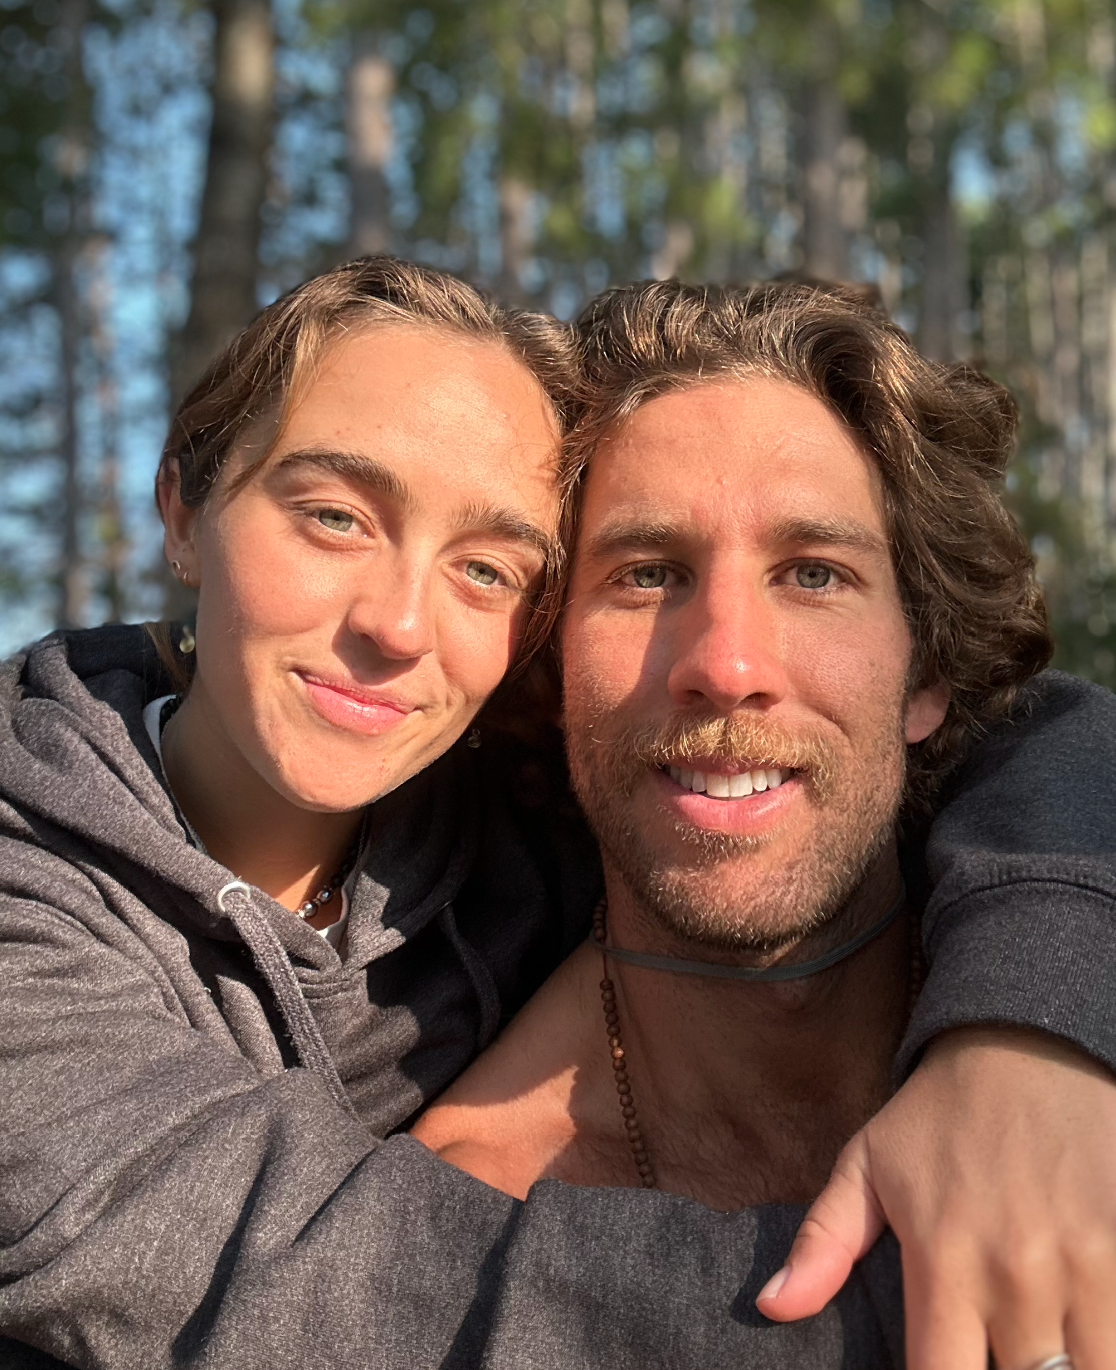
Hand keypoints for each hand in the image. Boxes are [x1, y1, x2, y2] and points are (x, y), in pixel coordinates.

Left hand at [755, 1026, 1115, 1368]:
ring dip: (1058, 1369)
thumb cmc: (939, 1113)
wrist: (1026, 1046)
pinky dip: (1100, 1346)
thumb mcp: (867, 1165)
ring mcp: (1083, 1268)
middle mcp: (1014, 1275)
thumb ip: (823, 1242)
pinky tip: (1074, 1337)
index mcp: (943, 1260)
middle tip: (984, 1349)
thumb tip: (772, 1308)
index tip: (938, 1366)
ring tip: (1029, 1347)